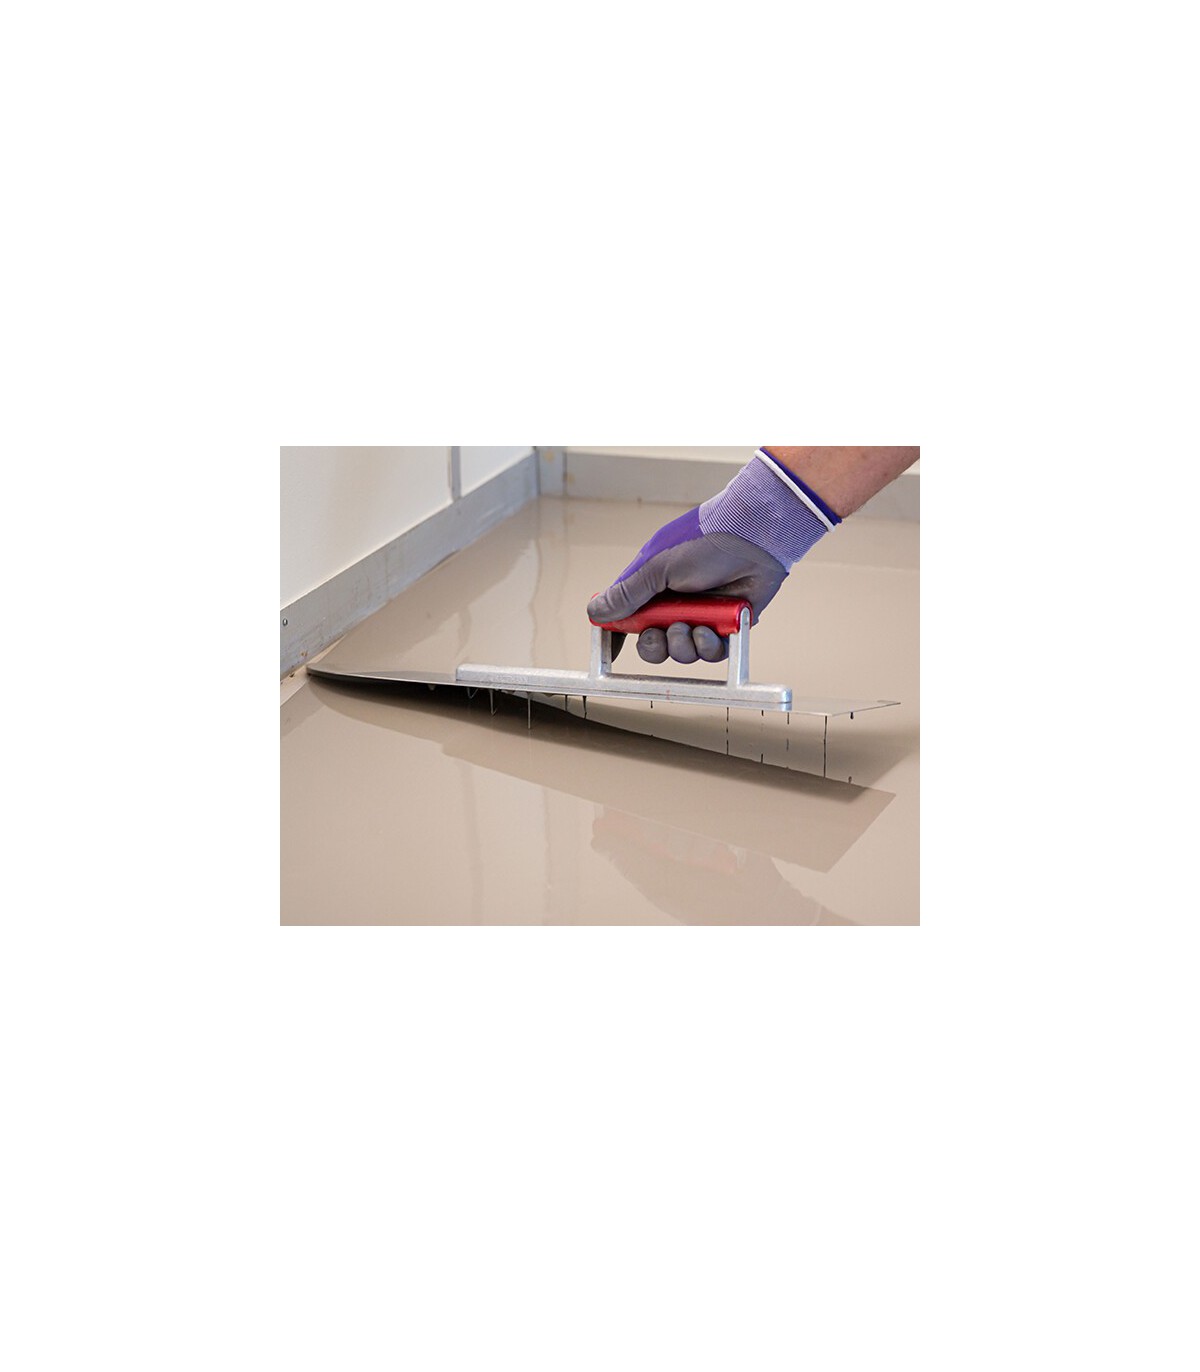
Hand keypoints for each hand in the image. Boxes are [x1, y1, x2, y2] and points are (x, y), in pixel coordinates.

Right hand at [587, 518, 786, 664]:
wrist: (754, 536)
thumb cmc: (704, 541)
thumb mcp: (657, 567)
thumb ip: (627, 593)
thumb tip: (594, 613)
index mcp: (653, 587)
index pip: (628, 618)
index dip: (619, 635)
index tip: (611, 650)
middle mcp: (675, 604)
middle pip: (653, 644)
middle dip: (653, 646)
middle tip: (659, 634)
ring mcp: (701, 616)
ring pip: (681, 652)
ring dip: (681, 645)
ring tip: (690, 626)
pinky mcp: (727, 626)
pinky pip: (710, 653)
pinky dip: (706, 646)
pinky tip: (709, 630)